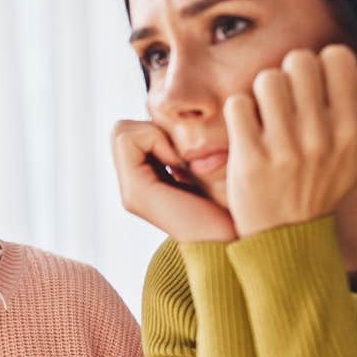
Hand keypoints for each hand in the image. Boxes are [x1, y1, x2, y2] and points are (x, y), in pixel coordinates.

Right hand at [111, 120, 236, 242]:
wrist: (236, 239)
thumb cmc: (233, 205)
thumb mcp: (206, 168)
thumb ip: (185, 149)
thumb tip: (175, 117)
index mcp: (145, 182)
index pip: (130, 131)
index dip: (157, 129)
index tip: (186, 153)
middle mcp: (132, 187)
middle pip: (120, 129)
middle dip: (151, 129)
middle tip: (181, 154)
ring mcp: (130, 191)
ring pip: (121, 131)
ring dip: (154, 134)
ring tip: (181, 161)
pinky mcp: (135, 192)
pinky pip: (129, 140)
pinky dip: (155, 140)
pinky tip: (179, 164)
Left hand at [223, 45, 356, 236]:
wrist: (286, 239)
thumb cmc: (321, 190)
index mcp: (351, 131)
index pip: (337, 56)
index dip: (321, 64)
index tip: (312, 86)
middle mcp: (321, 137)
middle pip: (299, 60)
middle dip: (288, 74)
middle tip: (284, 100)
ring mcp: (284, 148)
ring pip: (267, 79)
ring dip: (262, 94)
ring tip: (265, 117)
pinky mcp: (249, 158)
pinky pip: (238, 104)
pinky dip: (239, 114)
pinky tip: (247, 131)